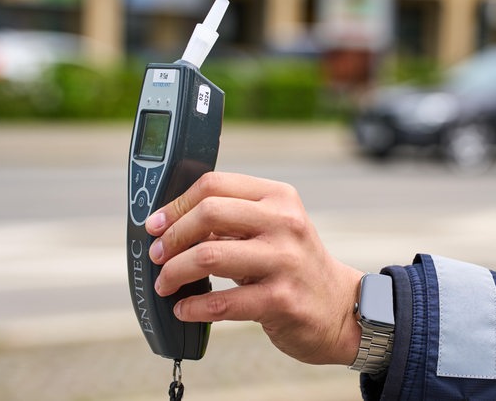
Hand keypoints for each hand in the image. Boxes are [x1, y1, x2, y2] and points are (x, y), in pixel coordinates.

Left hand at [145, 172, 363, 365]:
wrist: (339, 309)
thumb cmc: (295, 267)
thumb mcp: (274, 230)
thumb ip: (232, 221)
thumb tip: (172, 224)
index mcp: (279, 197)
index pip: (214, 185)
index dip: (176, 204)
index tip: (156, 224)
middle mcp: (285, 223)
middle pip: (209, 213)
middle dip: (171, 237)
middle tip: (157, 256)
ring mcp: (285, 261)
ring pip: (209, 256)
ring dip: (174, 272)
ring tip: (166, 284)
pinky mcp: (281, 300)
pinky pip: (222, 302)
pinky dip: (193, 307)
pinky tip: (185, 310)